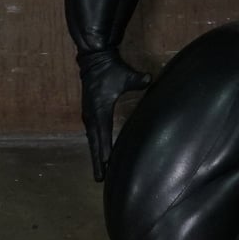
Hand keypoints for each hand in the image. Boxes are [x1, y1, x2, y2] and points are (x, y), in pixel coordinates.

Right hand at [77, 49, 150, 181]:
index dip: (105, 151)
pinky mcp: (90, 112)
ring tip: (100, 172)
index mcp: (99, 111)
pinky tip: (100, 153)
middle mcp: (91, 116)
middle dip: (98, 161)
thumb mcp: (125, 75)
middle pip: (94, 144)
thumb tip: (149, 80)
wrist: (94, 60)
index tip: (107, 166)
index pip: (103, 135)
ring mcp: (89, 115)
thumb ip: (137, 80)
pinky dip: (95, 145)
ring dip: (95, 155)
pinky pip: (92, 134)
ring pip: (92, 140)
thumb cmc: (110, 69)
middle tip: (100, 179)